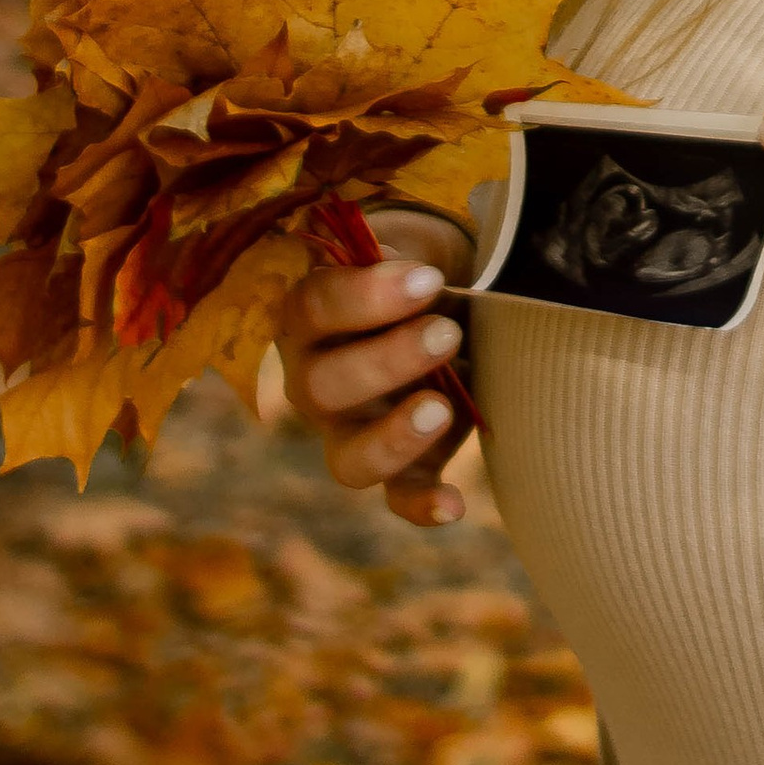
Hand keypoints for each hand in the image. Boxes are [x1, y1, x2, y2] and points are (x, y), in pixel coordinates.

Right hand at [276, 209, 475, 526]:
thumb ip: (399, 262)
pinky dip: (423, 506)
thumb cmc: (414, 282)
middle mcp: (316, 384)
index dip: (366, 297)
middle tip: (447, 333)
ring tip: (443, 408)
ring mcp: (351, 434)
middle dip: (388, 361)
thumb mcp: (403, 258)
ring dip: (394, 437)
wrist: (438, 314)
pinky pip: (398, 498)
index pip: (316, 309)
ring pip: (348, 460)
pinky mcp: (397, 469)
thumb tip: (408, 265)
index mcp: (309, 320)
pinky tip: (454, 506)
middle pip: (325, 388)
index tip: (427, 279)